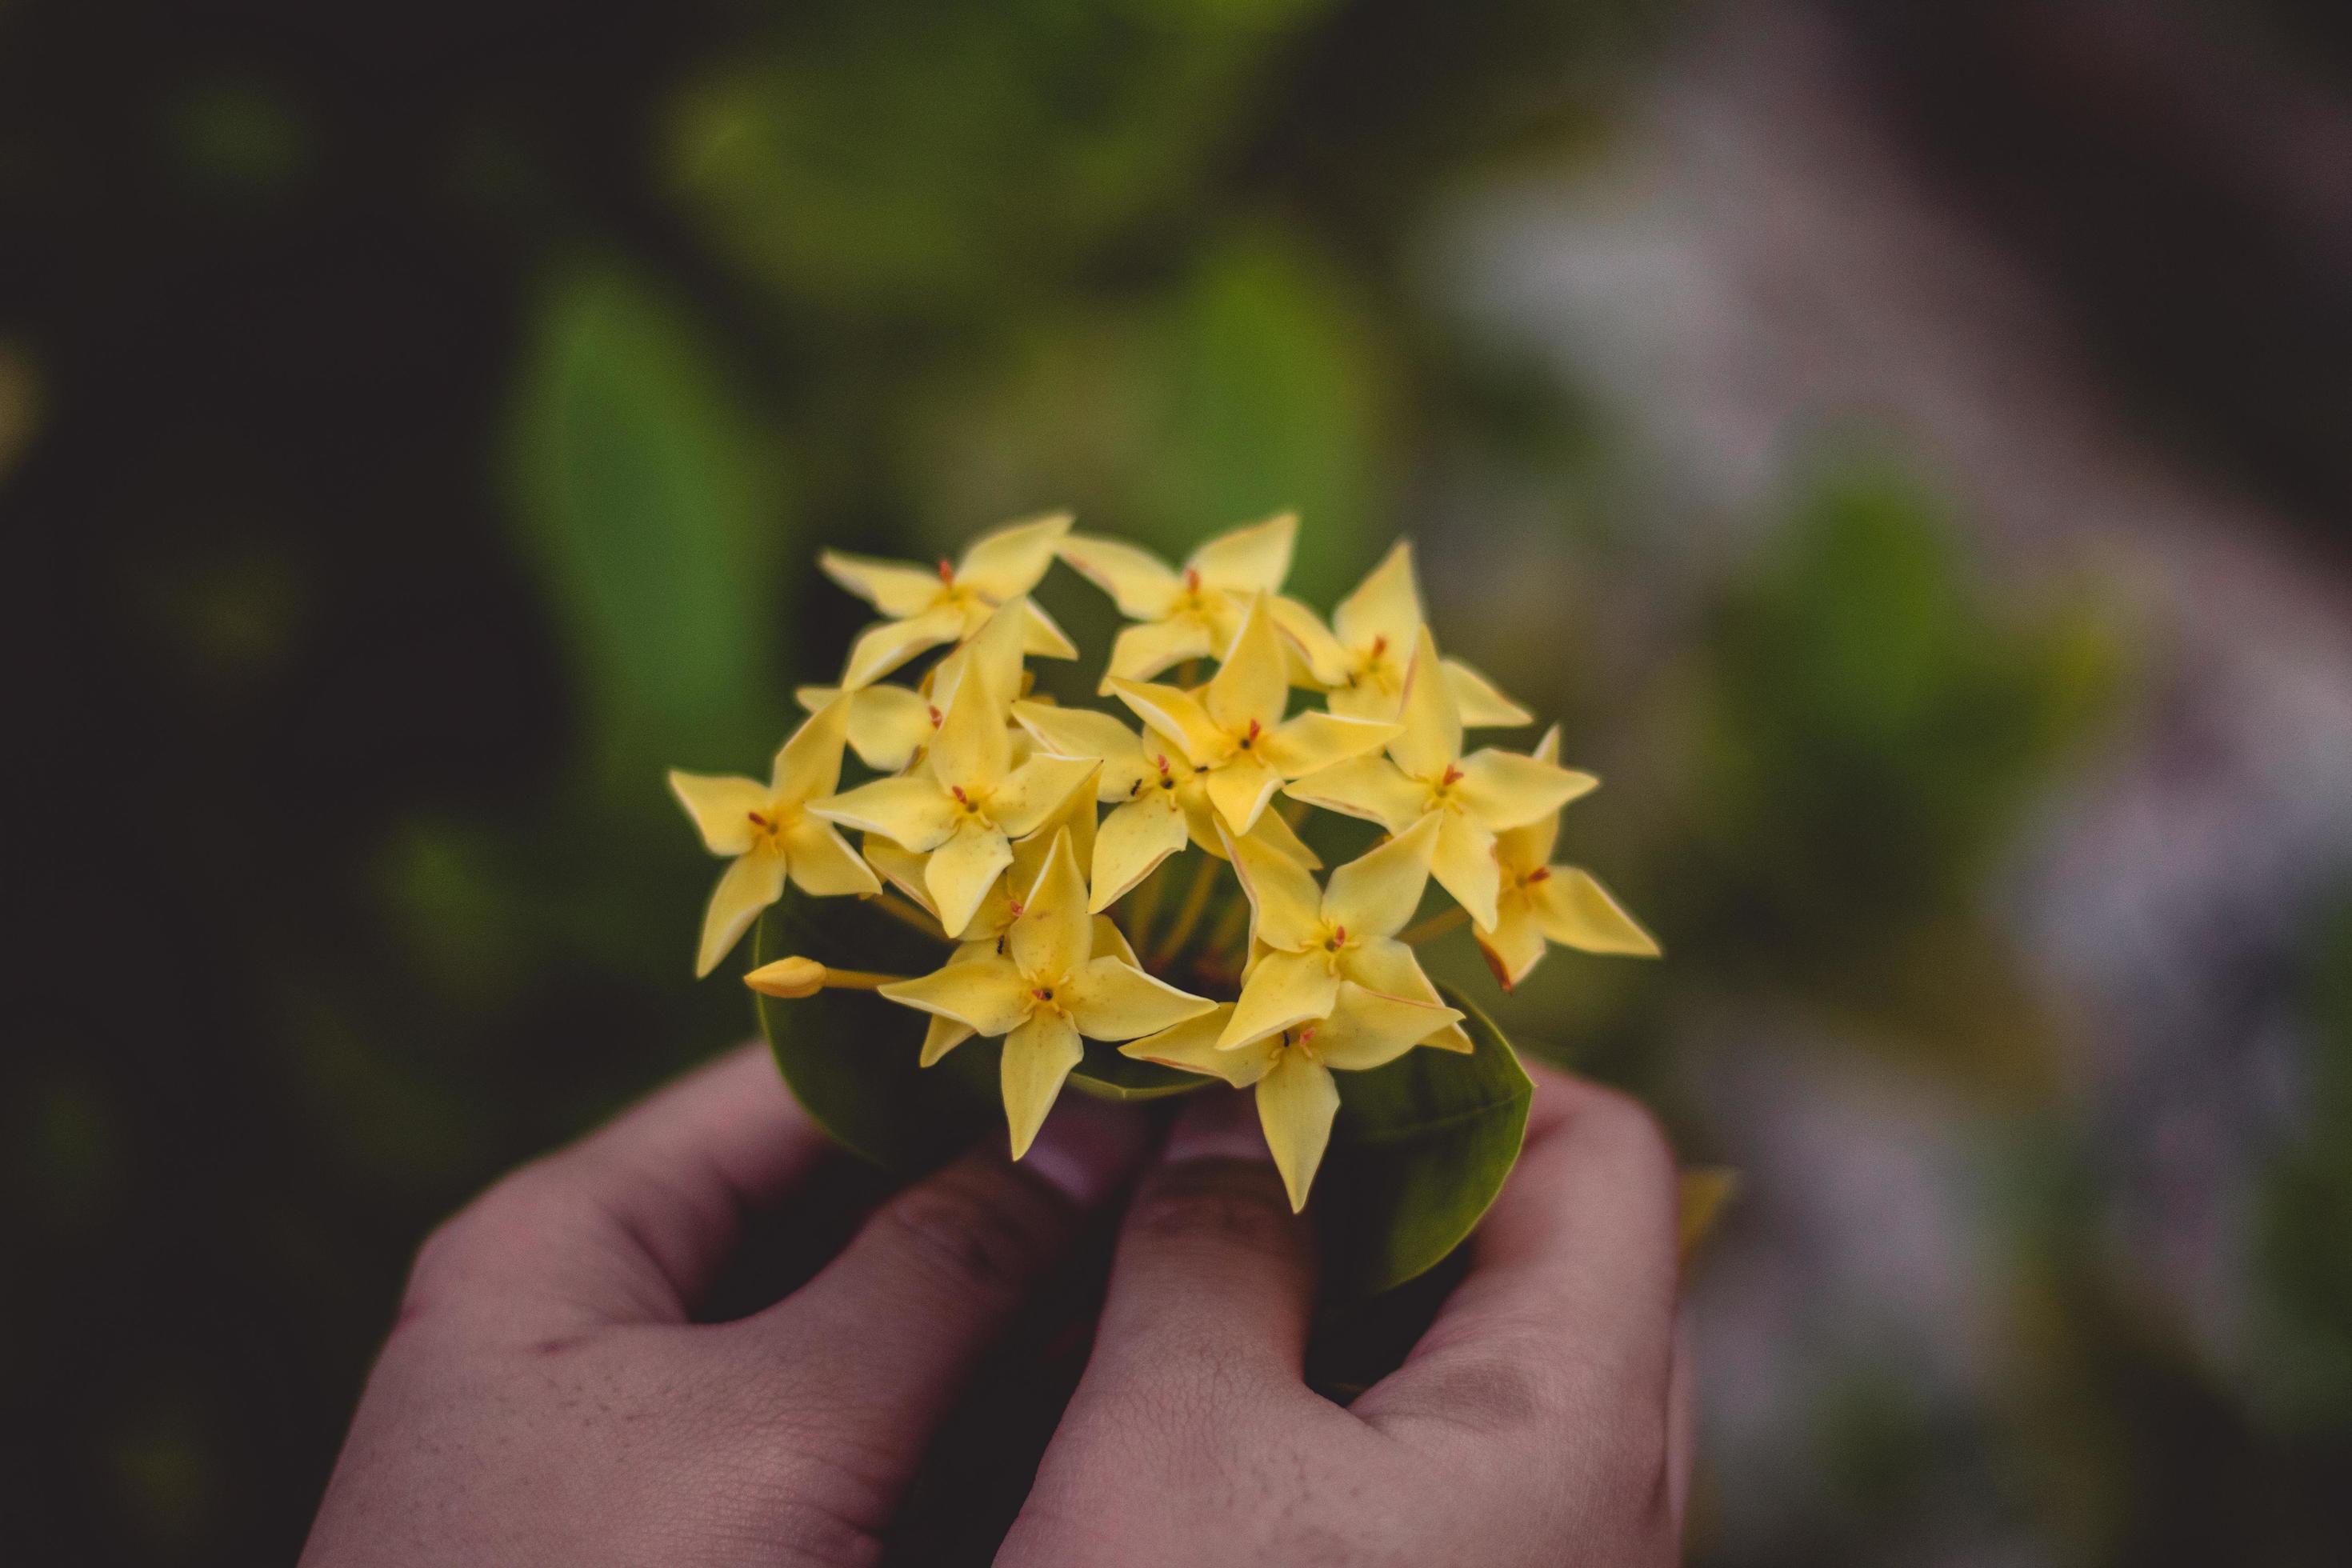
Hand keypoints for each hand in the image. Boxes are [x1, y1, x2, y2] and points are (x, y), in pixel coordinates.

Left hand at [299, 1043, 1148, 1567]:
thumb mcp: (780, 1429)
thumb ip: (945, 1270)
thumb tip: (1098, 1131)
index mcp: (564, 1243)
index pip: (787, 1084)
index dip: (950, 1050)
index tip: (1111, 1032)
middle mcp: (601, 1325)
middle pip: (829, 1208)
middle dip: (997, 1189)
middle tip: (1170, 1154)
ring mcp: (654, 1451)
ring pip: (857, 1333)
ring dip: (996, 1311)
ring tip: (1159, 1255)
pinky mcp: (708, 1551)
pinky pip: (852, 1443)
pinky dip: (956, 1417)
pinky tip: (1082, 1392)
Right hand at [997, 1062, 1691, 1566]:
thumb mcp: (1170, 1438)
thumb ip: (1208, 1244)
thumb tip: (1217, 1114)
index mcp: (1579, 1420)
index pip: (1600, 1150)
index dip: (1460, 1063)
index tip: (1298, 1047)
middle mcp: (1608, 1495)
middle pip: (1558, 1245)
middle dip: (1396, 1166)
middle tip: (1239, 1136)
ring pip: (1494, 1355)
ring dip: (1358, 1274)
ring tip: (1205, 1236)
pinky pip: (1451, 1454)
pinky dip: (1349, 1380)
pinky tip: (1218, 1372)